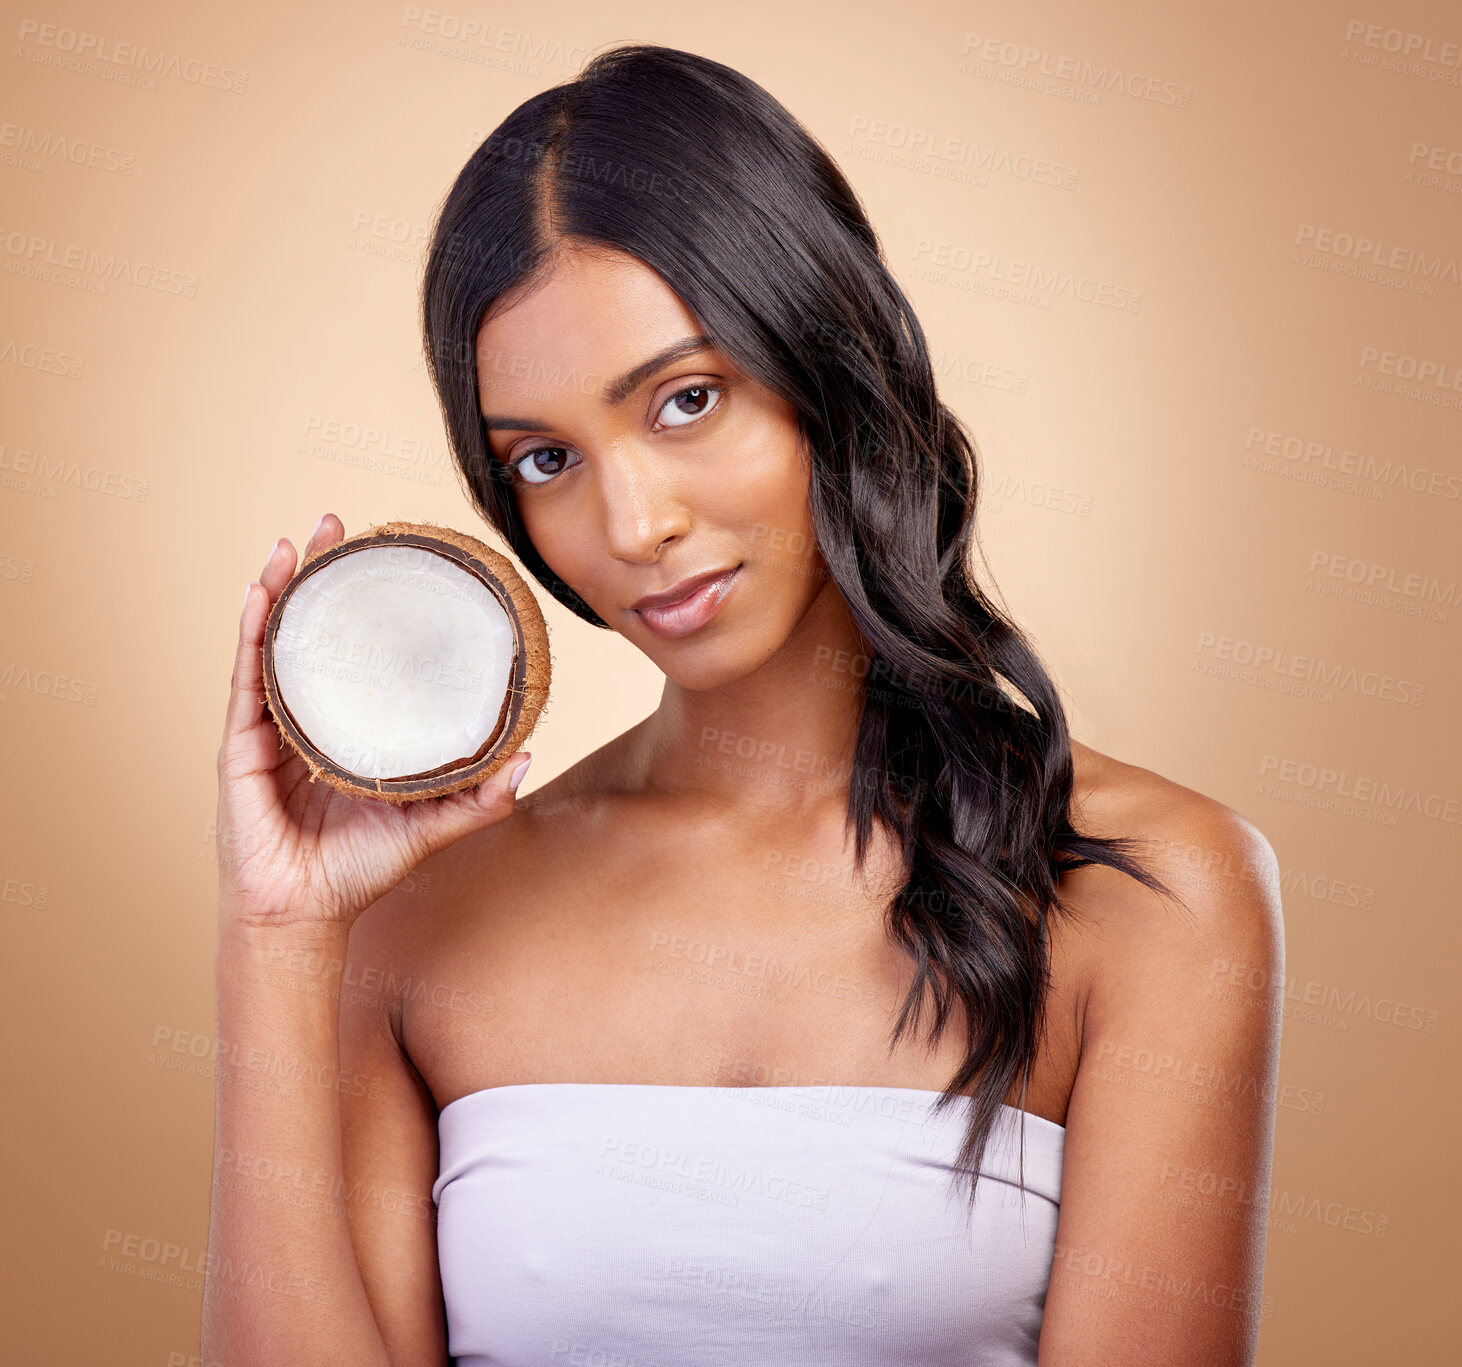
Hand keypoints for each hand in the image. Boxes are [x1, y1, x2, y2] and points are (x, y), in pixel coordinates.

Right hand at [215, 513, 529, 933]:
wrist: (307, 915)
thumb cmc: (359, 871)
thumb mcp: (431, 825)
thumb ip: (479, 798)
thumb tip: (528, 757)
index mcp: (349, 728)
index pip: (357, 650)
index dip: (367, 605)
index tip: (387, 560)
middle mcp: (308, 717)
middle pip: (313, 630)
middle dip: (322, 575)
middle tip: (340, 524)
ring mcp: (269, 726)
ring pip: (274, 641)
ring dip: (283, 587)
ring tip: (298, 540)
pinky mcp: (242, 743)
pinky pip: (246, 676)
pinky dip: (253, 631)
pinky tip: (263, 592)